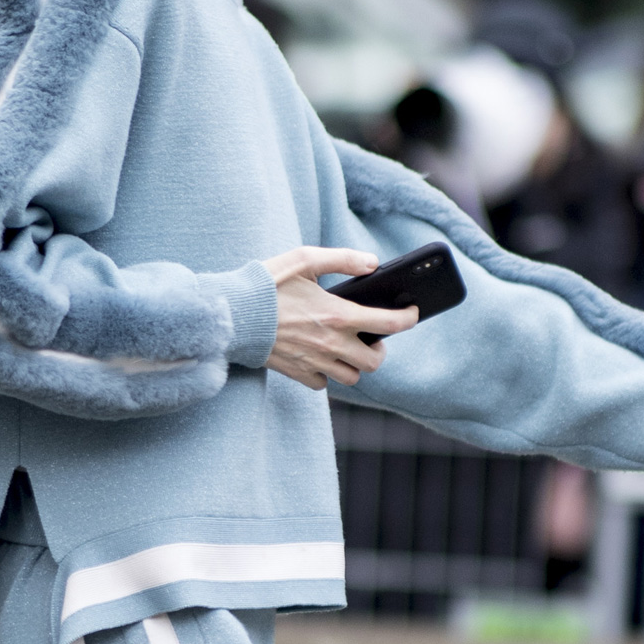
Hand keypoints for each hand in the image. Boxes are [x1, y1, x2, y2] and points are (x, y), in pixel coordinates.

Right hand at [264, 247, 417, 390]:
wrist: (231, 314)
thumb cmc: (267, 284)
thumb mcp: (304, 259)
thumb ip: (342, 259)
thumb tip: (372, 263)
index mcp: (338, 314)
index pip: (389, 324)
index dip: (408, 318)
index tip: (411, 313)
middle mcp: (331, 343)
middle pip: (374, 362)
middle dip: (379, 350)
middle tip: (371, 337)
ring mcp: (314, 362)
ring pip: (351, 377)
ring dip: (354, 364)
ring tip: (346, 348)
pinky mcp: (297, 373)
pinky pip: (323, 384)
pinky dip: (326, 374)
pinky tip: (319, 357)